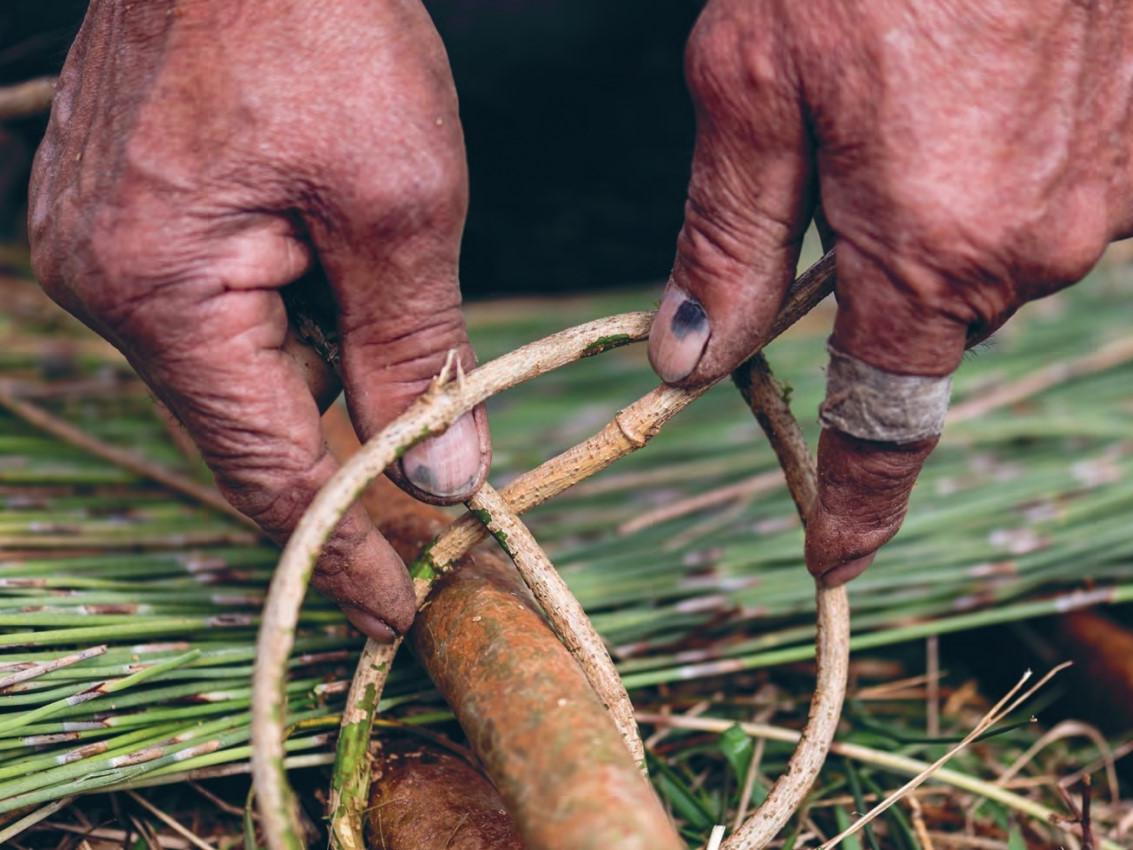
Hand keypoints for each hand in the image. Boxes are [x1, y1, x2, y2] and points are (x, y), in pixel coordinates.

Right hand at [28, 0, 490, 638]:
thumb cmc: (319, 23)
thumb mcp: (401, 201)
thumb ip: (414, 350)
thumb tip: (441, 471)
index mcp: (162, 289)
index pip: (267, 468)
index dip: (343, 547)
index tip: (398, 609)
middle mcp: (108, 283)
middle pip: (250, 425)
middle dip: (342, 465)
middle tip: (430, 509)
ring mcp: (106, 248)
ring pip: (240, 371)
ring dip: (323, 384)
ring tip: (393, 374)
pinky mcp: (128, 219)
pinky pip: (220, 315)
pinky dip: (291, 330)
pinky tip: (338, 300)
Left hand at [649, 0, 1130, 581]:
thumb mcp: (750, 88)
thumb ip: (724, 240)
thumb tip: (687, 359)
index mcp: (930, 253)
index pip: (882, 427)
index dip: (850, 504)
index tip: (828, 553)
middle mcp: (1038, 246)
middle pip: (916, 322)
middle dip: (862, 280)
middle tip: (825, 172)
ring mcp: (1106, 192)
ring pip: (978, 255)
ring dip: (925, 211)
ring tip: (901, 97)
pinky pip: (1041, 195)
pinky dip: (988, 164)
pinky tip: (969, 80)